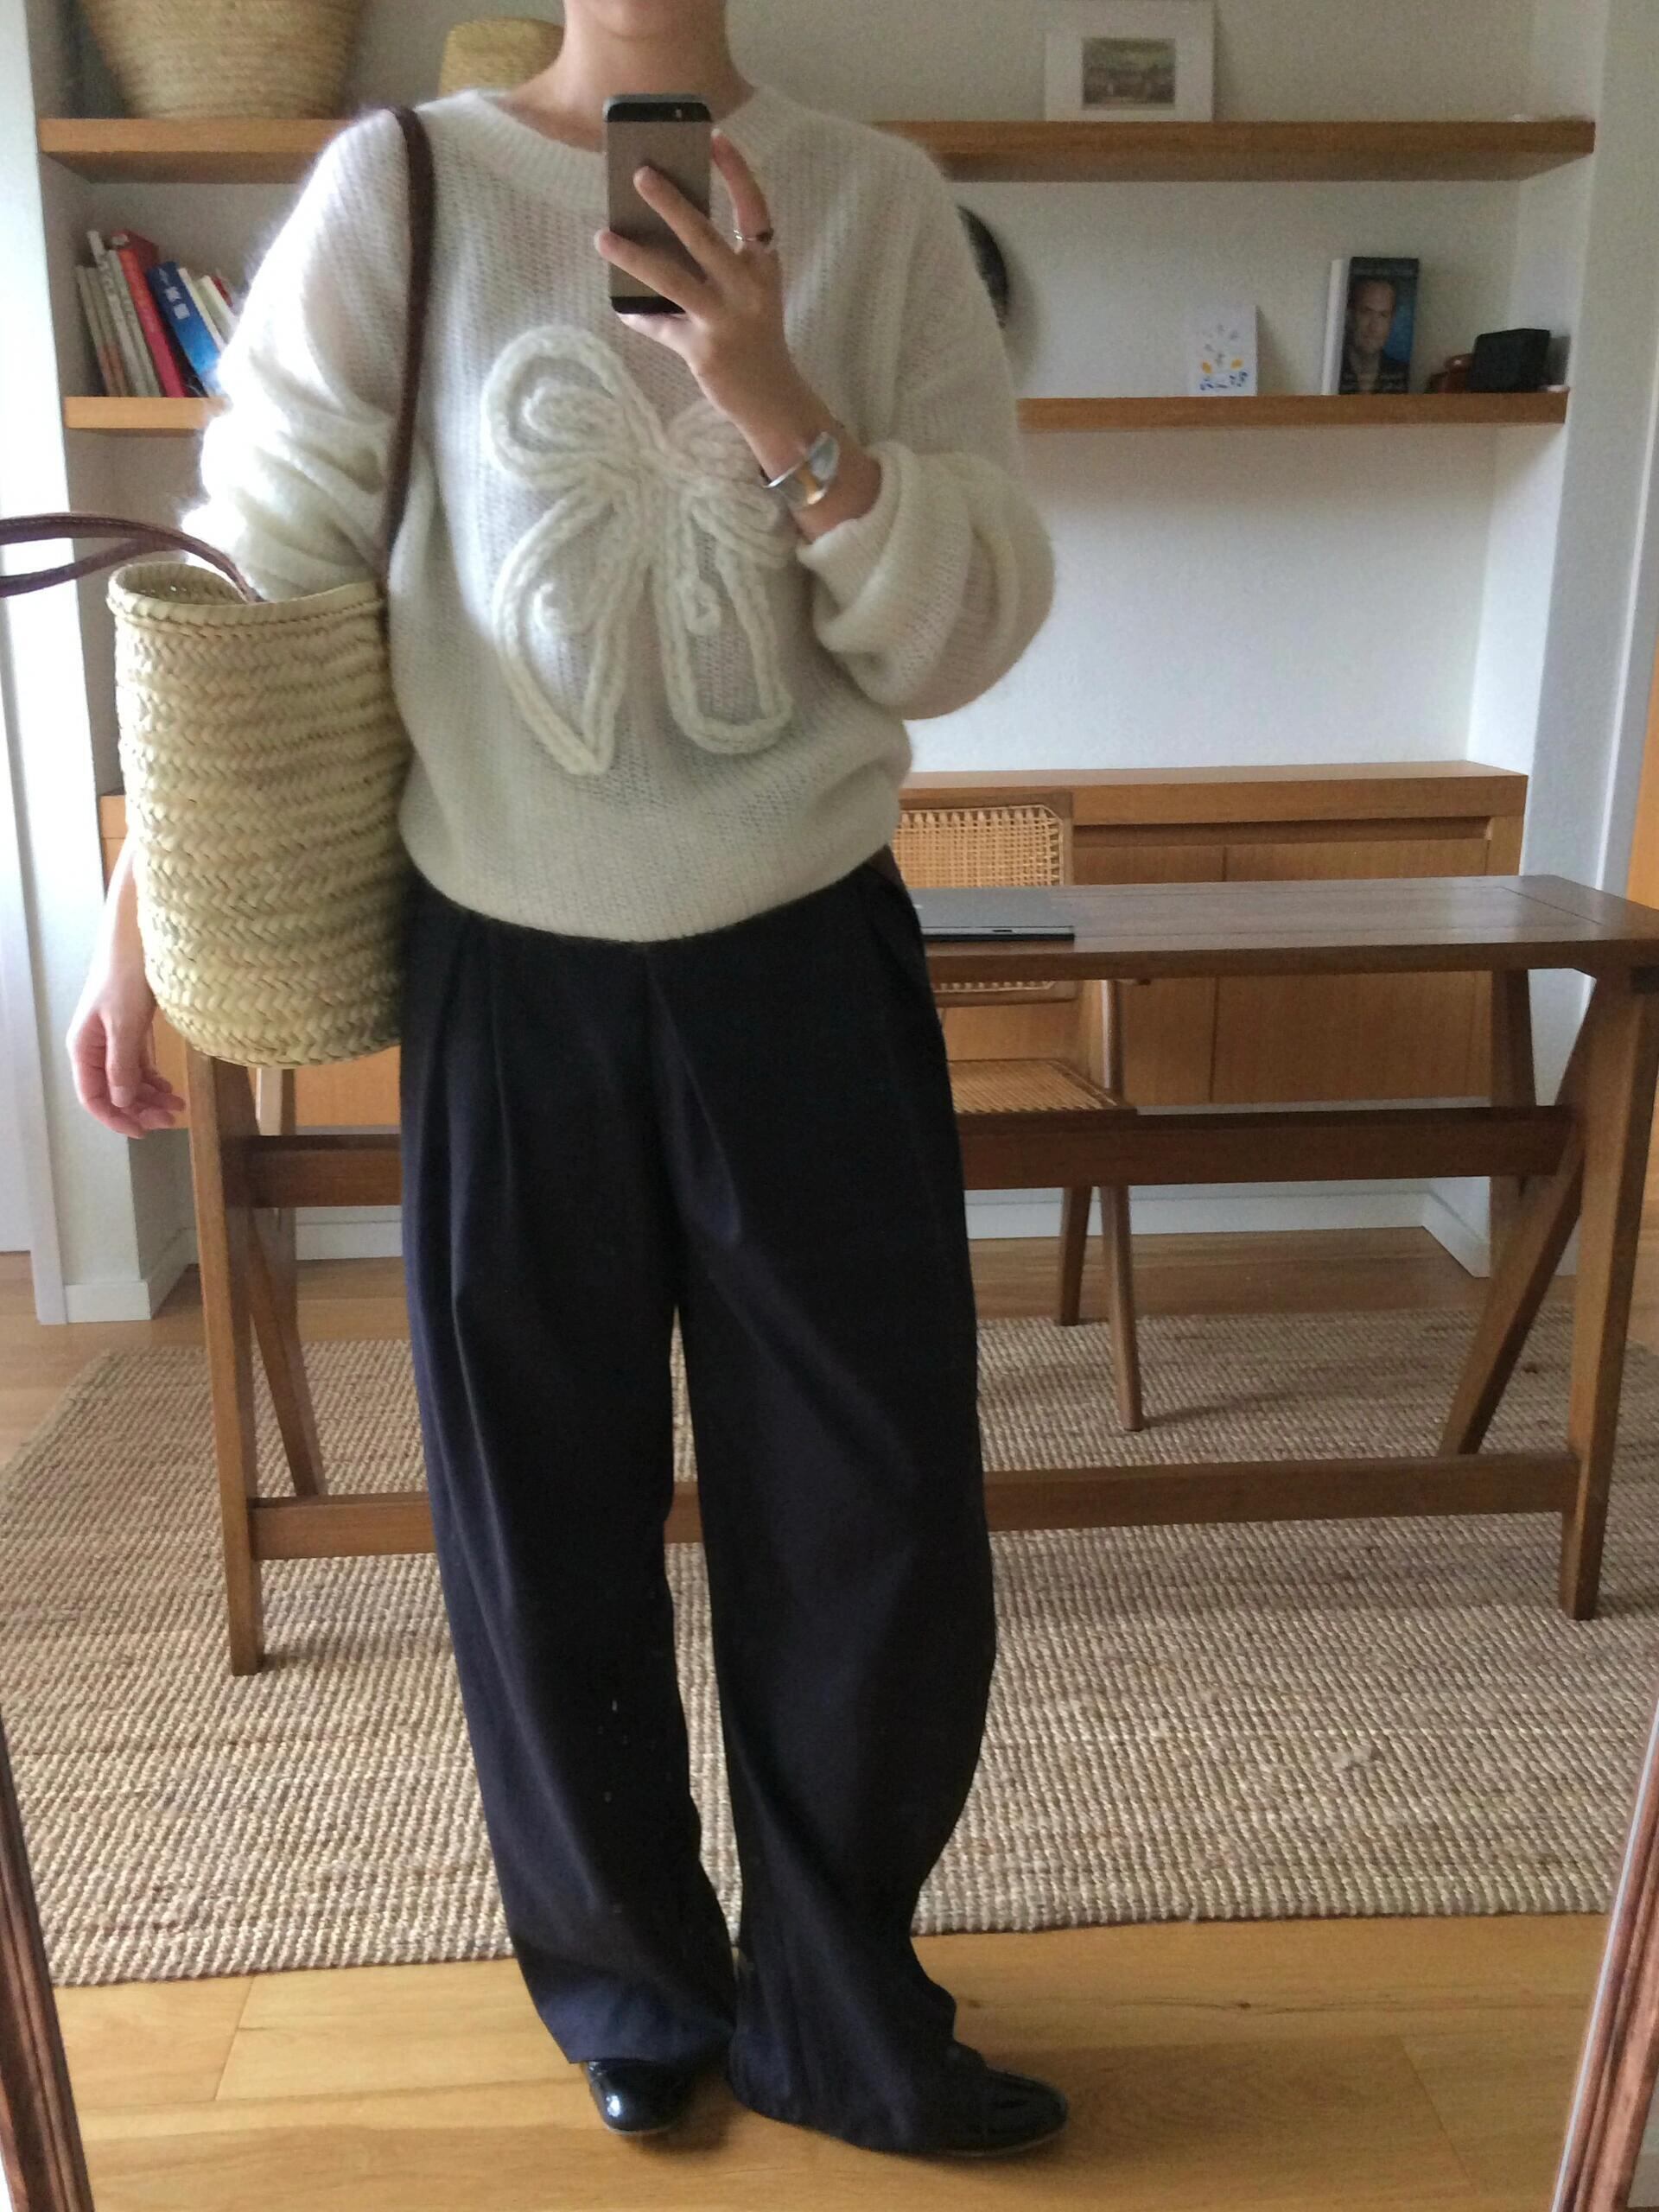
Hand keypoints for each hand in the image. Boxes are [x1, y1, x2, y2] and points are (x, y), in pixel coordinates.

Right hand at [66, 854, 184, 1136]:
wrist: (140, 933)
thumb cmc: (126, 973)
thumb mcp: (125, 1023)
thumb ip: (123, 1064)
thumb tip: (121, 1102)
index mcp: (85, 1046)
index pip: (93, 1096)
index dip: (115, 1118)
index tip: (143, 1133)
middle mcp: (96, 1045)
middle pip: (113, 1091)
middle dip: (140, 1109)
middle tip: (172, 1119)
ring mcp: (114, 1036)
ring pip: (129, 1078)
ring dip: (150, 1096)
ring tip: (179, 1106)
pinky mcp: (132, 1026)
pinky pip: (139, 1062)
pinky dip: (154, 1078)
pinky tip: (170, 1088)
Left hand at [594, 129, 883, 536]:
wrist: (774, 402)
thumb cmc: (757, 341)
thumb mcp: (751, 297)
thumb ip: (721, 268)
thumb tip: (665, 237)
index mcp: (765, 269)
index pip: (755, 209)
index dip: (736, 172)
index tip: (714, 137)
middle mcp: (748, 290)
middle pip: (704, 237)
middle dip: (670, 203)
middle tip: (640, 174)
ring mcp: (725, 320)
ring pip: (672, 279)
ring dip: (634, 256)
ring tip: (604, 236)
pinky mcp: (703, 350)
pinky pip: (661, 326)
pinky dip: (641, 316)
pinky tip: (624, 307)